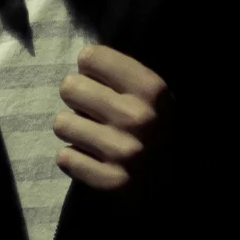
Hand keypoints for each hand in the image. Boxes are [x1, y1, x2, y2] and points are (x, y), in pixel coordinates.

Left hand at [53, 45, 171, 194]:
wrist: (178, 182)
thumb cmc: (158, 128)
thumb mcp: (153, 93)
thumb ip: (121, 72)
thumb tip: (81, 59)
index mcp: (151, 88)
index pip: (90, 57)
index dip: (90, 70)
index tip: (99, 82)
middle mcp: (138, 117)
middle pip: (69, 87)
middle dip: (77, 99)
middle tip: (93, 111)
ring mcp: (125, 152)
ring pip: (61, 124)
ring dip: (74, 130)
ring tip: (94, 136)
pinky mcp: (112, 181)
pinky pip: (65, 158)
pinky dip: (75, 159)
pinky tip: (94, 159)